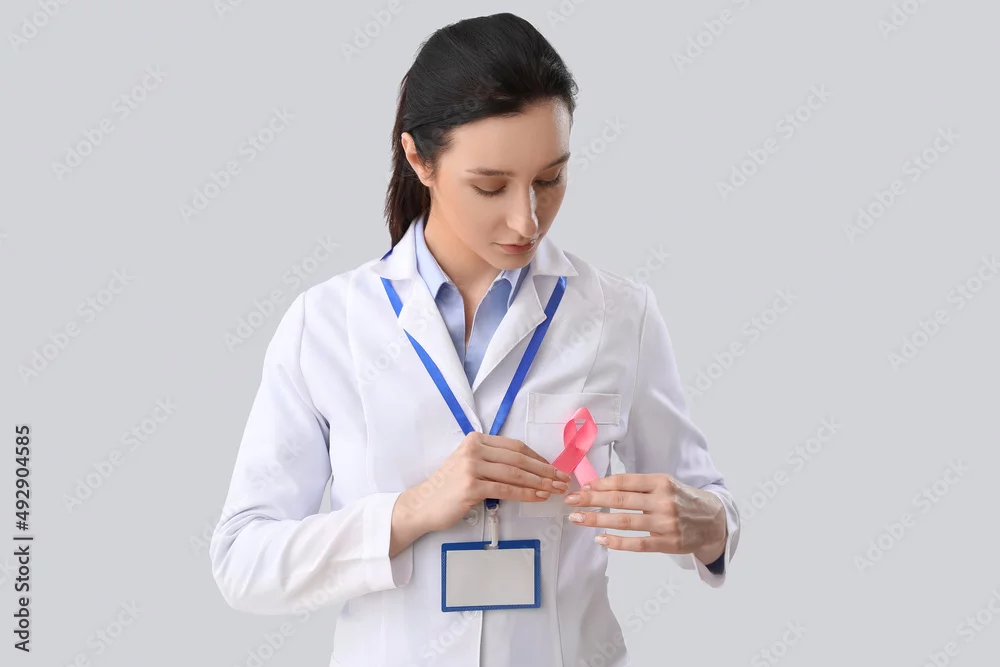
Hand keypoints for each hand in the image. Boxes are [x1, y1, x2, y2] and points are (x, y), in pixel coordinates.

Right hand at [396, 432, 570, 533]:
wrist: (423, 504)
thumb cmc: (450, 487)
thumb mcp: (471, 464)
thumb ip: (494, 461)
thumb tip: (531, 468)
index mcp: (476, 439)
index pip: (515, 446)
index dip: (538, 457)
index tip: (554, 467)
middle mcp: (473, 449)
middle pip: (518, 459)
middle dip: (544, 470)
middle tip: (562, 479)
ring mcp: (471, 466)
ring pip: (515, 474)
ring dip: (539, 483)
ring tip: (555, 490)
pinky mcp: (471, 486)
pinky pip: (506, 490)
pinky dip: (525, 494)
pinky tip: (538, 497)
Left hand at [563, 473, 726, 562]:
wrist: (714, 521)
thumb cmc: (683, 499)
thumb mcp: (666, 485)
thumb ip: (639, 486)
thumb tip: (601, 486)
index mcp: (661, 482)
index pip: (624, 481)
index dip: (600, 484)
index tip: (582, 487)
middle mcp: (663, 501)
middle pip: (620, 500)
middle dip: (591, 500)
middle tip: (571, 502)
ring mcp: (665, 523)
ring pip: (625, 521)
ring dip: (598, 520)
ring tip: (578, 519)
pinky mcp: (667, 543)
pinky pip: (638, 544)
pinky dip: (617, 542)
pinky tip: (600, 539)